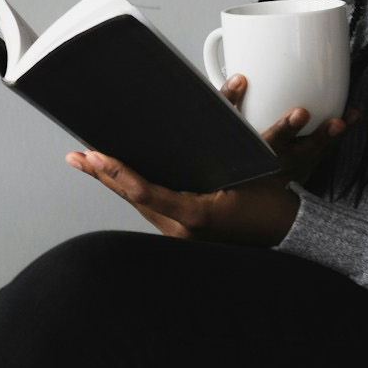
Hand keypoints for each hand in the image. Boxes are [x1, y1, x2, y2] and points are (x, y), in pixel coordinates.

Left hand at [66, 74, 359, 244]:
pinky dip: (133, 189)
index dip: (115, 171)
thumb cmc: (269, 208)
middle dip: (104, 173)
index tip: (94, 155)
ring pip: (138, 202)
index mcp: (192, 215)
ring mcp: (181, 233)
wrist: (289, 235)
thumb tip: (185, 133)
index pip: (142, 191)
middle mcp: (180, 229)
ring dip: (114, 180)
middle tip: (78, 155)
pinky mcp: (184, 230)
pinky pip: (152, 207)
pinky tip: (119, 178)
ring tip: (89, 162)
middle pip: (131, 196)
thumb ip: (212, 159)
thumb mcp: (243, 176)